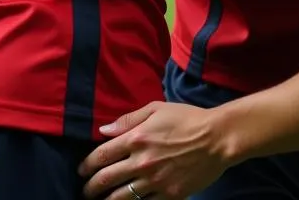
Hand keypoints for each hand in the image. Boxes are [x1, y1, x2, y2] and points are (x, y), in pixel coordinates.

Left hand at [80, 103, 229, 199]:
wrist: (216, 138)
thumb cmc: (187, 118)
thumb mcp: (158, 108)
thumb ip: (129, 119)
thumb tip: (104, 130)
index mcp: (137, 138)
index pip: (102, 155)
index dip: (87, 164)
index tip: (82, 170)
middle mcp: (141, 162)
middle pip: (106, 180)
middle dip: (90, 187)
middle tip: (86, 190)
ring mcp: (154, 181)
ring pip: (120, 197)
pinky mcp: (167, 195)